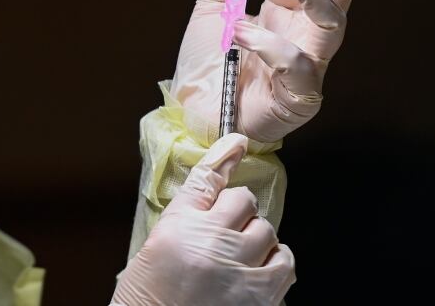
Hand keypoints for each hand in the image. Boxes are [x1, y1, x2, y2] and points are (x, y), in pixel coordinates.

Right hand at [113, 133, 294, 305]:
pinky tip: (255, 271)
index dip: (225, 158)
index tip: (236, 143)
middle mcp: (211, 245)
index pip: (208, 180)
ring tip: (239, 256)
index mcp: (179, 228)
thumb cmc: (150, 292)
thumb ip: (189, 207)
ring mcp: (238, 273)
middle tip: (221, 235)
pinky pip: (284, 264)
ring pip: (268, 232)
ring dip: (257, 240)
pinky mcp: (259, 299)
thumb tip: (218, 164)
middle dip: (236, 215)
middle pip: (245, 203)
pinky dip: (275, 264)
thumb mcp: (157, 243)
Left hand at [171, 0, 362, 141]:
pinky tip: (243, 36)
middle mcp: (299, 34)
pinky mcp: (299, 96)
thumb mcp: (212, 11)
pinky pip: (299, 65)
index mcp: (280, 12)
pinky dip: (271, 45)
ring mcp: (305, 64)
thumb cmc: (207, 69)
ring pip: (332, 22)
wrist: (192, 117)